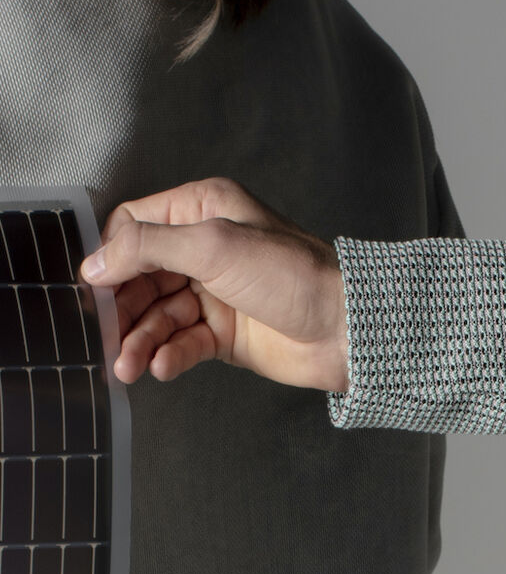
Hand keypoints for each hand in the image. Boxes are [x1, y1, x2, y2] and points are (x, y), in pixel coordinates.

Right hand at [79, 177, 349, 391]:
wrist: (343, 326)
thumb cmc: (292, 273)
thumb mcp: (214, 246)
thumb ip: (149, 247)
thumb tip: (95, 261)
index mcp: (204, 207)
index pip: (136, 224)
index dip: (113, 256)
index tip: (95, 288)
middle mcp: (206, 245)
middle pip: (139, 275)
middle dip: (122, 308)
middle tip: (107, 337)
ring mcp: (214, 290)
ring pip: (157, 314)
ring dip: (139, 340)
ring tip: (130, 365)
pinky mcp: (223, 330)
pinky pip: (180, 342)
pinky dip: (167, 355)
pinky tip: (162, 366)